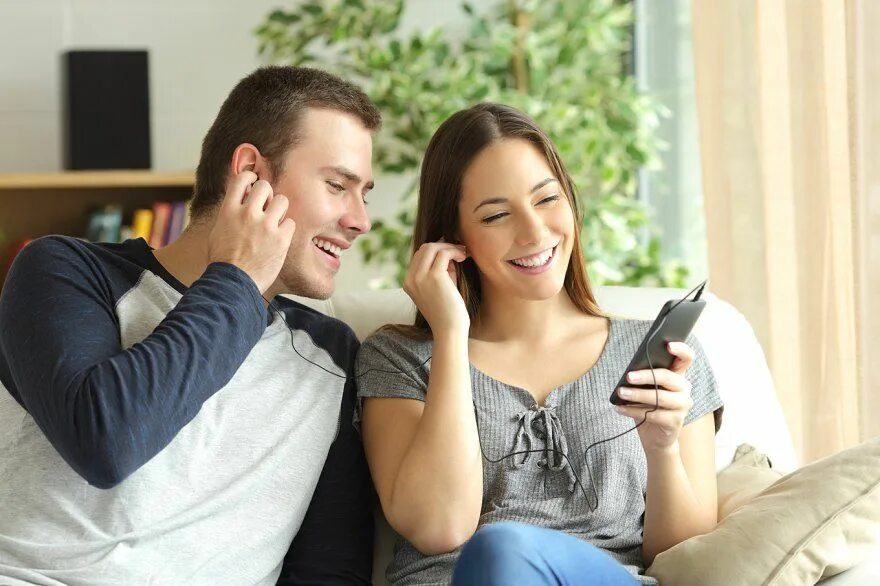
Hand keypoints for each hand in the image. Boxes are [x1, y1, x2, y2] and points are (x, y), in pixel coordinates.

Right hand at [207, 171, 295, 293]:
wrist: (232, 283)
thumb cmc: (223, 261)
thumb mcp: (218, 231)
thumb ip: (231, 214)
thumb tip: (240, 201)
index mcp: (229, 210)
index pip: (242, 179)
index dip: (251, 177)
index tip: (254, 182)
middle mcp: (247, 213)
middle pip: (265, 186)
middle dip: (267, 195)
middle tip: (266, 208)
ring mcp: (265, 225)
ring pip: (282, 200)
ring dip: (280, 210)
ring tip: (274, 224)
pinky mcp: (280, 238)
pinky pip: (291, 223)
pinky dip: (287, 230)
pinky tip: (279, 240)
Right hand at [403, 240, 469, 334]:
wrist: (450, 330)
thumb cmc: (448, 311)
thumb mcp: (440, 287)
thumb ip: (440, 269)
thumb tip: (448, 248)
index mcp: (408, 282)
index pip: (419, 256)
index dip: (436, 250)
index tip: (452, 251)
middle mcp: (411, 278)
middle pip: (424, 248)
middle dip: (443, 245)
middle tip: (460, 250)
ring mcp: (420, 277)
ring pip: (432, 247)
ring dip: (450, 246)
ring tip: (463, 253)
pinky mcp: (434, 277)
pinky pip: (443, 253)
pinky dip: (455, 251)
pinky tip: (464, 257)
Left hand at [614, 342, 694, 453]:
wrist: (656, 437)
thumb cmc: (650, 407)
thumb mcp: (648, 389)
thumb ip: (645, 378)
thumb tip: (630, 370)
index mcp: (678, 376)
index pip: (686, 358)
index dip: (681, 349)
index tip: (668, 345)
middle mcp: (684, 389)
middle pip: (668, 377)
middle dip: (646, 376)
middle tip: (628, 376)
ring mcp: (682, 406)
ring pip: (660, 397)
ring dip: (637, 395)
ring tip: (621, 392)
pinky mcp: (675, 422)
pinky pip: (653, 414)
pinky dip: (633, 410)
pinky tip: (620, 408)